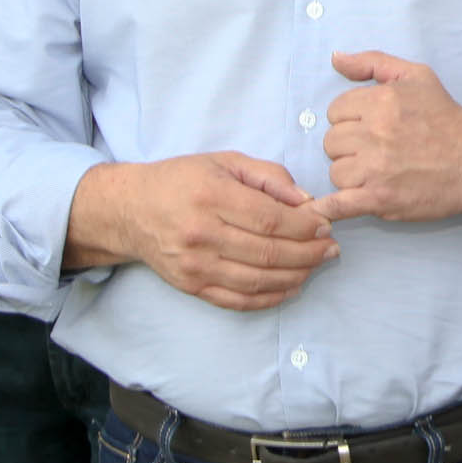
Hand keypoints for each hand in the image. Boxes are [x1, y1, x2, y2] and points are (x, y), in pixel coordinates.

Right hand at [66, 153, 337, 310]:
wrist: (131, 210)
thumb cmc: (181, 180)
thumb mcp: (224, 161)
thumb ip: (267, 176)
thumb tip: (306, 200)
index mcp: (211, 195)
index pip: (270, 219)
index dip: (304, 226)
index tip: (325, 225)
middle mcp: (201, 233)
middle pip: (268, 252)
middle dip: (308, 253)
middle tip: (330, 249)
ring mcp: (195, 265)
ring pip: (258, 280)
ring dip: (296, 276)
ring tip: (317, 266)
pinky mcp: (191, 286)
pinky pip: (238, 300)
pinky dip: (270, 298)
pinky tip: (291, 286)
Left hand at [310, 51, 461, 224]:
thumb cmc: (447, 118)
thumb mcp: (416, 75)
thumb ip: (372, 62)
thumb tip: (335, 58)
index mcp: (382, 101)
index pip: (335, 111)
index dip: (350, 119)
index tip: (369, 127)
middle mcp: (376, 133)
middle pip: (331, 142)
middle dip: (349, 146)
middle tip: (375, 150)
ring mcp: (376, 169)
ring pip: (336, 171)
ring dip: (350, 174)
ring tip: (375, 172)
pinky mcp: (380, 199)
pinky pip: (338, 205)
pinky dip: (330, 208)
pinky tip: (326, 210)